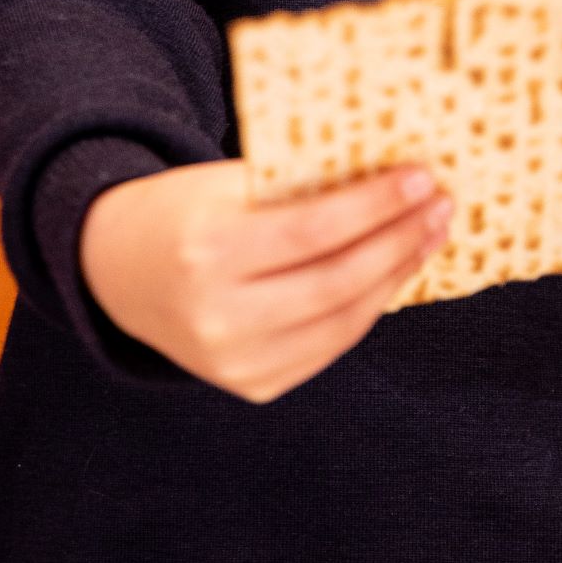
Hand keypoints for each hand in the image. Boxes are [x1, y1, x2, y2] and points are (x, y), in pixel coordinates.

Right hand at [79, 159, 451, 400]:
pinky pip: (329, 346)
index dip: (375, 206)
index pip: (311, 231)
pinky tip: (394, 273)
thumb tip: (392, 176)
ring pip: (342, 321)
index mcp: (206, 251)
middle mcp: (218, 316)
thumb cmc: (186, 211)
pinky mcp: (252, 385)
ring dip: (396, 276)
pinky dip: (368, 308)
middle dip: (399, 242)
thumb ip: (297, 187)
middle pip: (336, 282)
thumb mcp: (224, 184)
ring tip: (429, 236)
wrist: (121, 272)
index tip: (422, 178)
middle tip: (441, 206)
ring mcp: (234, 362)